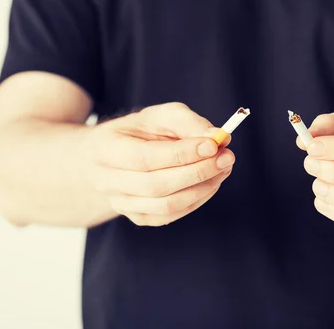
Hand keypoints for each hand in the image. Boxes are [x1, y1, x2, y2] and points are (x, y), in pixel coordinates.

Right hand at [84, 102, 234, 225]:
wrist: (111, 157)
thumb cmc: (139, 132)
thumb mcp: (159, 116)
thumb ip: (187, 122)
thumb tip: (218, 137)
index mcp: (106, 149)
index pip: (145, 158)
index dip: (181, 154)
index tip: (213, 145)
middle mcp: (108, 181)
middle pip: (156, 185)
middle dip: (197, 172)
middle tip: (227, 157)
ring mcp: (121, 204)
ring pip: (166, 206)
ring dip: (202, 188)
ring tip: (223, 168)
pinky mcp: (138, 217)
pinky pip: (171, 215)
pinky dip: (197, 199)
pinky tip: (211, 182)